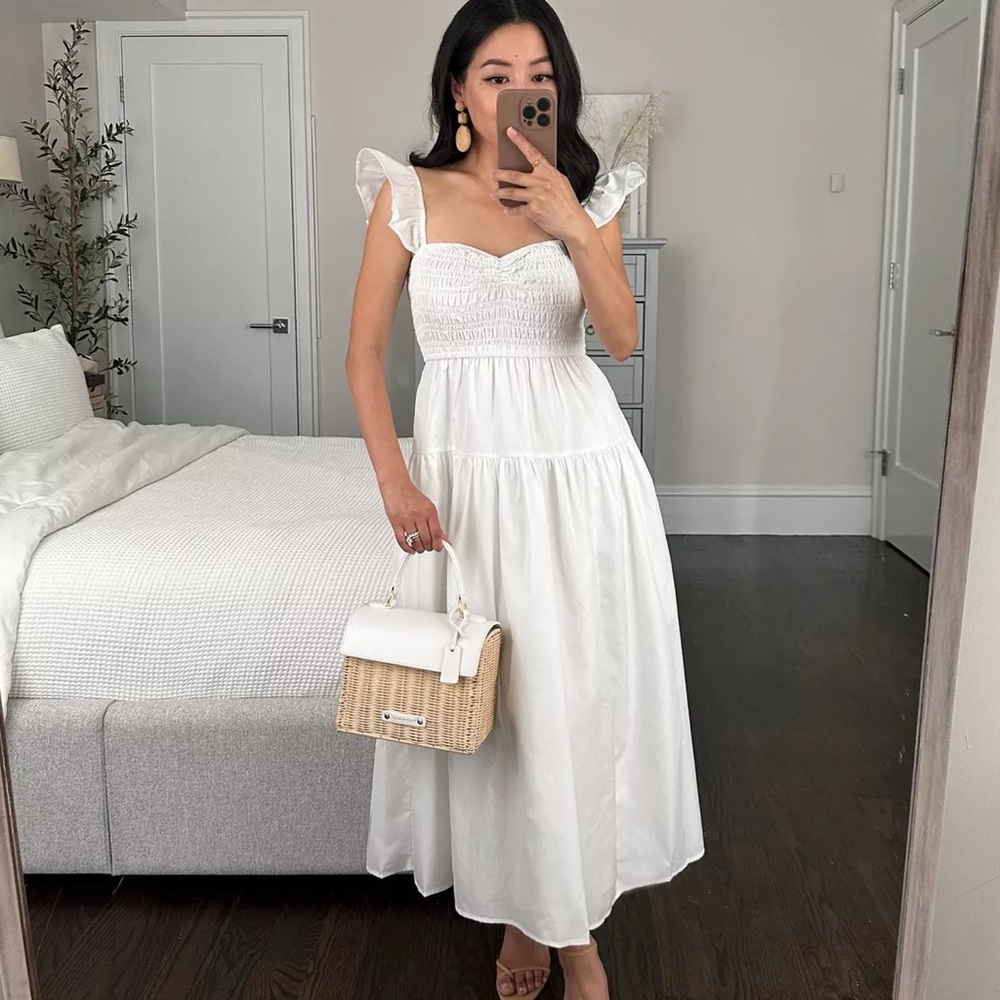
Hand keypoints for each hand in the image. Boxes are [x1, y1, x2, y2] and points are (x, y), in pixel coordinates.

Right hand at [380, 478, 448, 552]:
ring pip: (415, 542)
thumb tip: (443, 538)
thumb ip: (436, 524)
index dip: (438, 544)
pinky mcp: (396, 523)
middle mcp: (418, 515)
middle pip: (426, 539)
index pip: (436, 533)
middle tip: (429, 547)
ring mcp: (406, 520)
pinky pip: (402, 541)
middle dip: (428, 547)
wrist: (396, 486)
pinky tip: (410, 549)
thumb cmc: (412, 496)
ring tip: (420, 548)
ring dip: (419, 548)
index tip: (439, 547)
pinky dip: (407, 548)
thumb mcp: (429, 507)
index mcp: (429, 511)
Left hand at [492, 127, 592, 244]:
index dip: (519, 141)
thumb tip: (536, 170)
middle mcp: (541, 182)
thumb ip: (548, 175)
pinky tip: (506, 210)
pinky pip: (516, 209)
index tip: (510, 131)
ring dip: (500, 192)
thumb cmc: (568, 203)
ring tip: (495, 193)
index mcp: (549, 172)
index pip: (532, 152)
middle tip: (493, 174)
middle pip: (514, 175)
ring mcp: (536, 196)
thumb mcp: (561, 182)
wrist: (573, 222)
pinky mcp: (533, 210)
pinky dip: (510, 210)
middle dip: (500, 175)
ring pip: (511, 192)